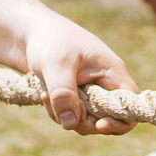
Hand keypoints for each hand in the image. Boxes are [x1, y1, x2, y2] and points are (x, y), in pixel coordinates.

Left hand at [22, 14, 138, 136]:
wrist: (26, 31)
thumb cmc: (48, 39)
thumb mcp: (55, 63)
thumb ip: (63, 92)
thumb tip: (70, 122)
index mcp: (111, 71)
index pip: (129, 103)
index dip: (121, 120)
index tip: (99, 124)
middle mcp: (104, 84)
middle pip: (108, 118)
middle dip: (84, 121)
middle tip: (60, 107)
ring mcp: (89, 92)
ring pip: (87, 121)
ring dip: (66, 117)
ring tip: (46, 96)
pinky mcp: (74, 97)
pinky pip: (72, 117)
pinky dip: (58, 113)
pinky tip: (44, 96)